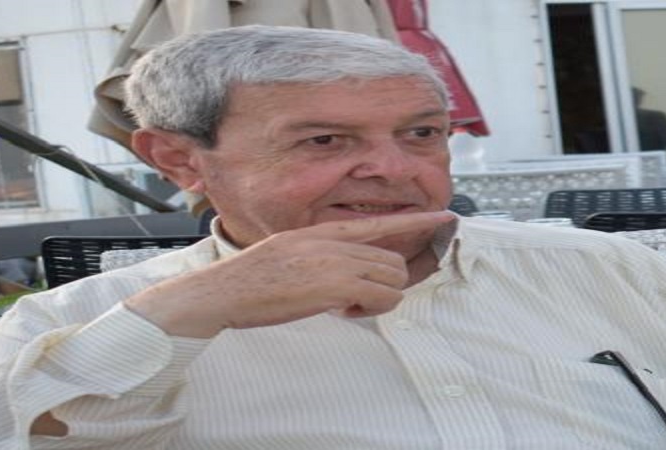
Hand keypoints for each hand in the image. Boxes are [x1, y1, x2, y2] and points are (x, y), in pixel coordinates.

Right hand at [125, 211, 453, 337]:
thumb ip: (319, 256)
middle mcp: (331, 243)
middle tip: (355, 300)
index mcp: (320, 233)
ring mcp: (333, 262)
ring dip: (377, 299)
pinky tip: (341, 311)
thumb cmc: (249, 281)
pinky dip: (369, 310)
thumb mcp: (286, 254)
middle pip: (392, 260)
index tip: (445, 214)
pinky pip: (381, 297)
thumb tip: (345, 275)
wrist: (220, 292)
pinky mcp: (333, 285)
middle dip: (384, 283)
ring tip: (346, 306)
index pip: (376, 222)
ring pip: (392, 278)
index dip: (415, 221)